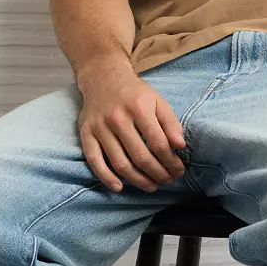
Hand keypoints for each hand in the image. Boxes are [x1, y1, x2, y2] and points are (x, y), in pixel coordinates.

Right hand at [76, 60, 187, 193]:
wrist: (103, 78)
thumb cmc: (135, 94)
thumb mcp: (158, 101)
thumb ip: (171, 123)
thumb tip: (181, 146)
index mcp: (139, 108)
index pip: (158, 143)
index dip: (171, 161)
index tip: (179, 171)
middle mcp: (118, 118)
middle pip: (140, 156)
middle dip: (158, 173)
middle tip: (168, 181)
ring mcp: (100, 127)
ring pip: (120, 163)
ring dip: (138, 180)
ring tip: (152, 186)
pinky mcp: (86, 133)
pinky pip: (94, 161)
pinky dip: (106, 177)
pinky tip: (119, 187)